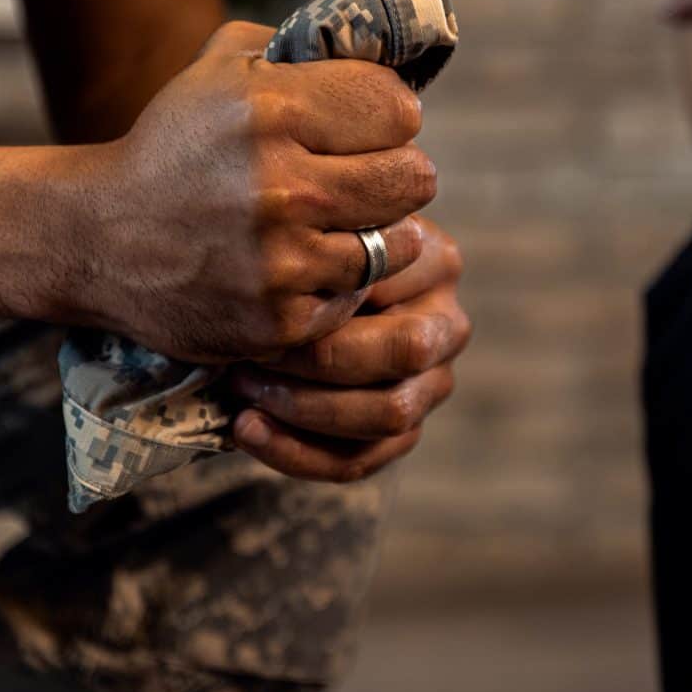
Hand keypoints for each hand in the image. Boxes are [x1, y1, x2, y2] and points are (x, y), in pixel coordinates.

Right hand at [75, 21, 437, 362]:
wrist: (97, 239)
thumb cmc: (175, 144)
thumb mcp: (221, 66)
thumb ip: (303, 46)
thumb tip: (387, 43)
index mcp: (270, 110)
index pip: (398, 108)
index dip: (389, 114)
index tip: (367, 126)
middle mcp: (280, 186)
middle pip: (414, 176)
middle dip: (396, 171)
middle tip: (366, 176)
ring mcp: (282, 261)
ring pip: (400, 241)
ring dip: (380, 231)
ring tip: (341, 221)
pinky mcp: (282, 321)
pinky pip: (362, 294)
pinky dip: (346, 281)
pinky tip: (309, 264)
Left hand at [227, 215, 468, 481]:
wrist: (291, 295)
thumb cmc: (301, 255)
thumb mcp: (313, 232)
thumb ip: (324, 251)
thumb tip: (308, 279)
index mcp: (437, 261)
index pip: (394, 287)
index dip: (329, 299)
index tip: (266, 302)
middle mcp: (448, 324)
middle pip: (405, 351)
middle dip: (320, 359)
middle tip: (254, 351)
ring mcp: (432, 383)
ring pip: (387, 413)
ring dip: (305, 408)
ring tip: (244, 388)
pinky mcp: (404, 431)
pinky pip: (358, 459)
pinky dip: (295, 451)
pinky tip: (246, 428)